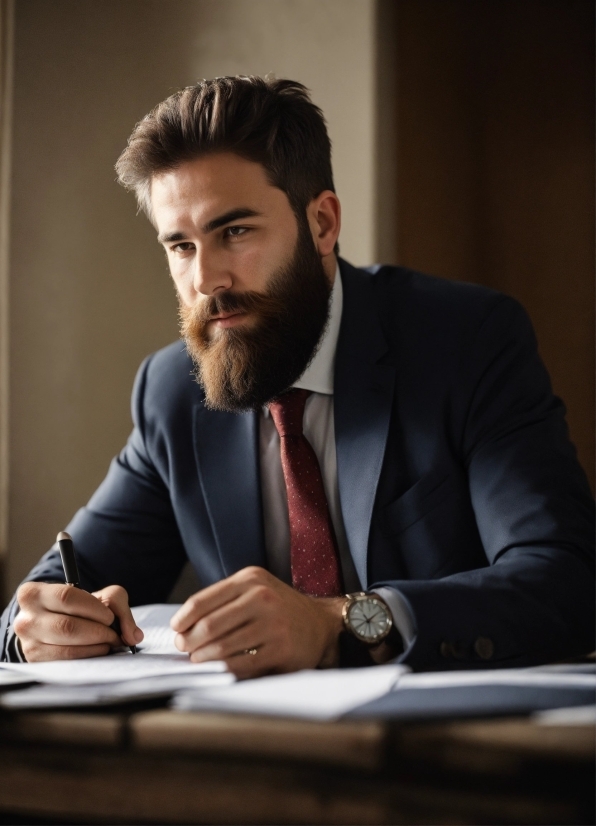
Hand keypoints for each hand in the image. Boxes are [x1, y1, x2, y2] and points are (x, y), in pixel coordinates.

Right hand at [13, 582, 143, 661]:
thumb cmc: (78, 606)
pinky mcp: (36, 663)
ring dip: (96, 646)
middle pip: (67, 626)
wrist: (55, 623)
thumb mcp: (98, 595)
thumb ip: (118, 605)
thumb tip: (132, 635)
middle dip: (98, 632)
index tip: (109, 616)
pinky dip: (88, 657)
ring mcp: (28, 644)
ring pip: (67, 648)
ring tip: (109, 642)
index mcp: (33, 593)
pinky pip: (66, 663)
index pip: (67, 597)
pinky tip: (98, 651)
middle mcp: (25, 619)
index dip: (94, 608)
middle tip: (114, 634)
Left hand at [170, 567, 344, 677]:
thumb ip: (223, 601)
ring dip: (204, 658)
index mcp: (250, 579)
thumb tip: (183, 626)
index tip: (176, 631)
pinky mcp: (281, 649)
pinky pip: (241, 664)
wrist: (320, 622)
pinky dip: (225, 669)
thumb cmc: (278, 607)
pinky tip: (220, 668)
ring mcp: (273, 623)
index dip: (182, 620)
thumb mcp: (254, 589)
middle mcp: (262, 597)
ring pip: (222, 647)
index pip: (202, 601)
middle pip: (209, 625)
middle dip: (190, 642)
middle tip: (184, 649)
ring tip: (199, 660)